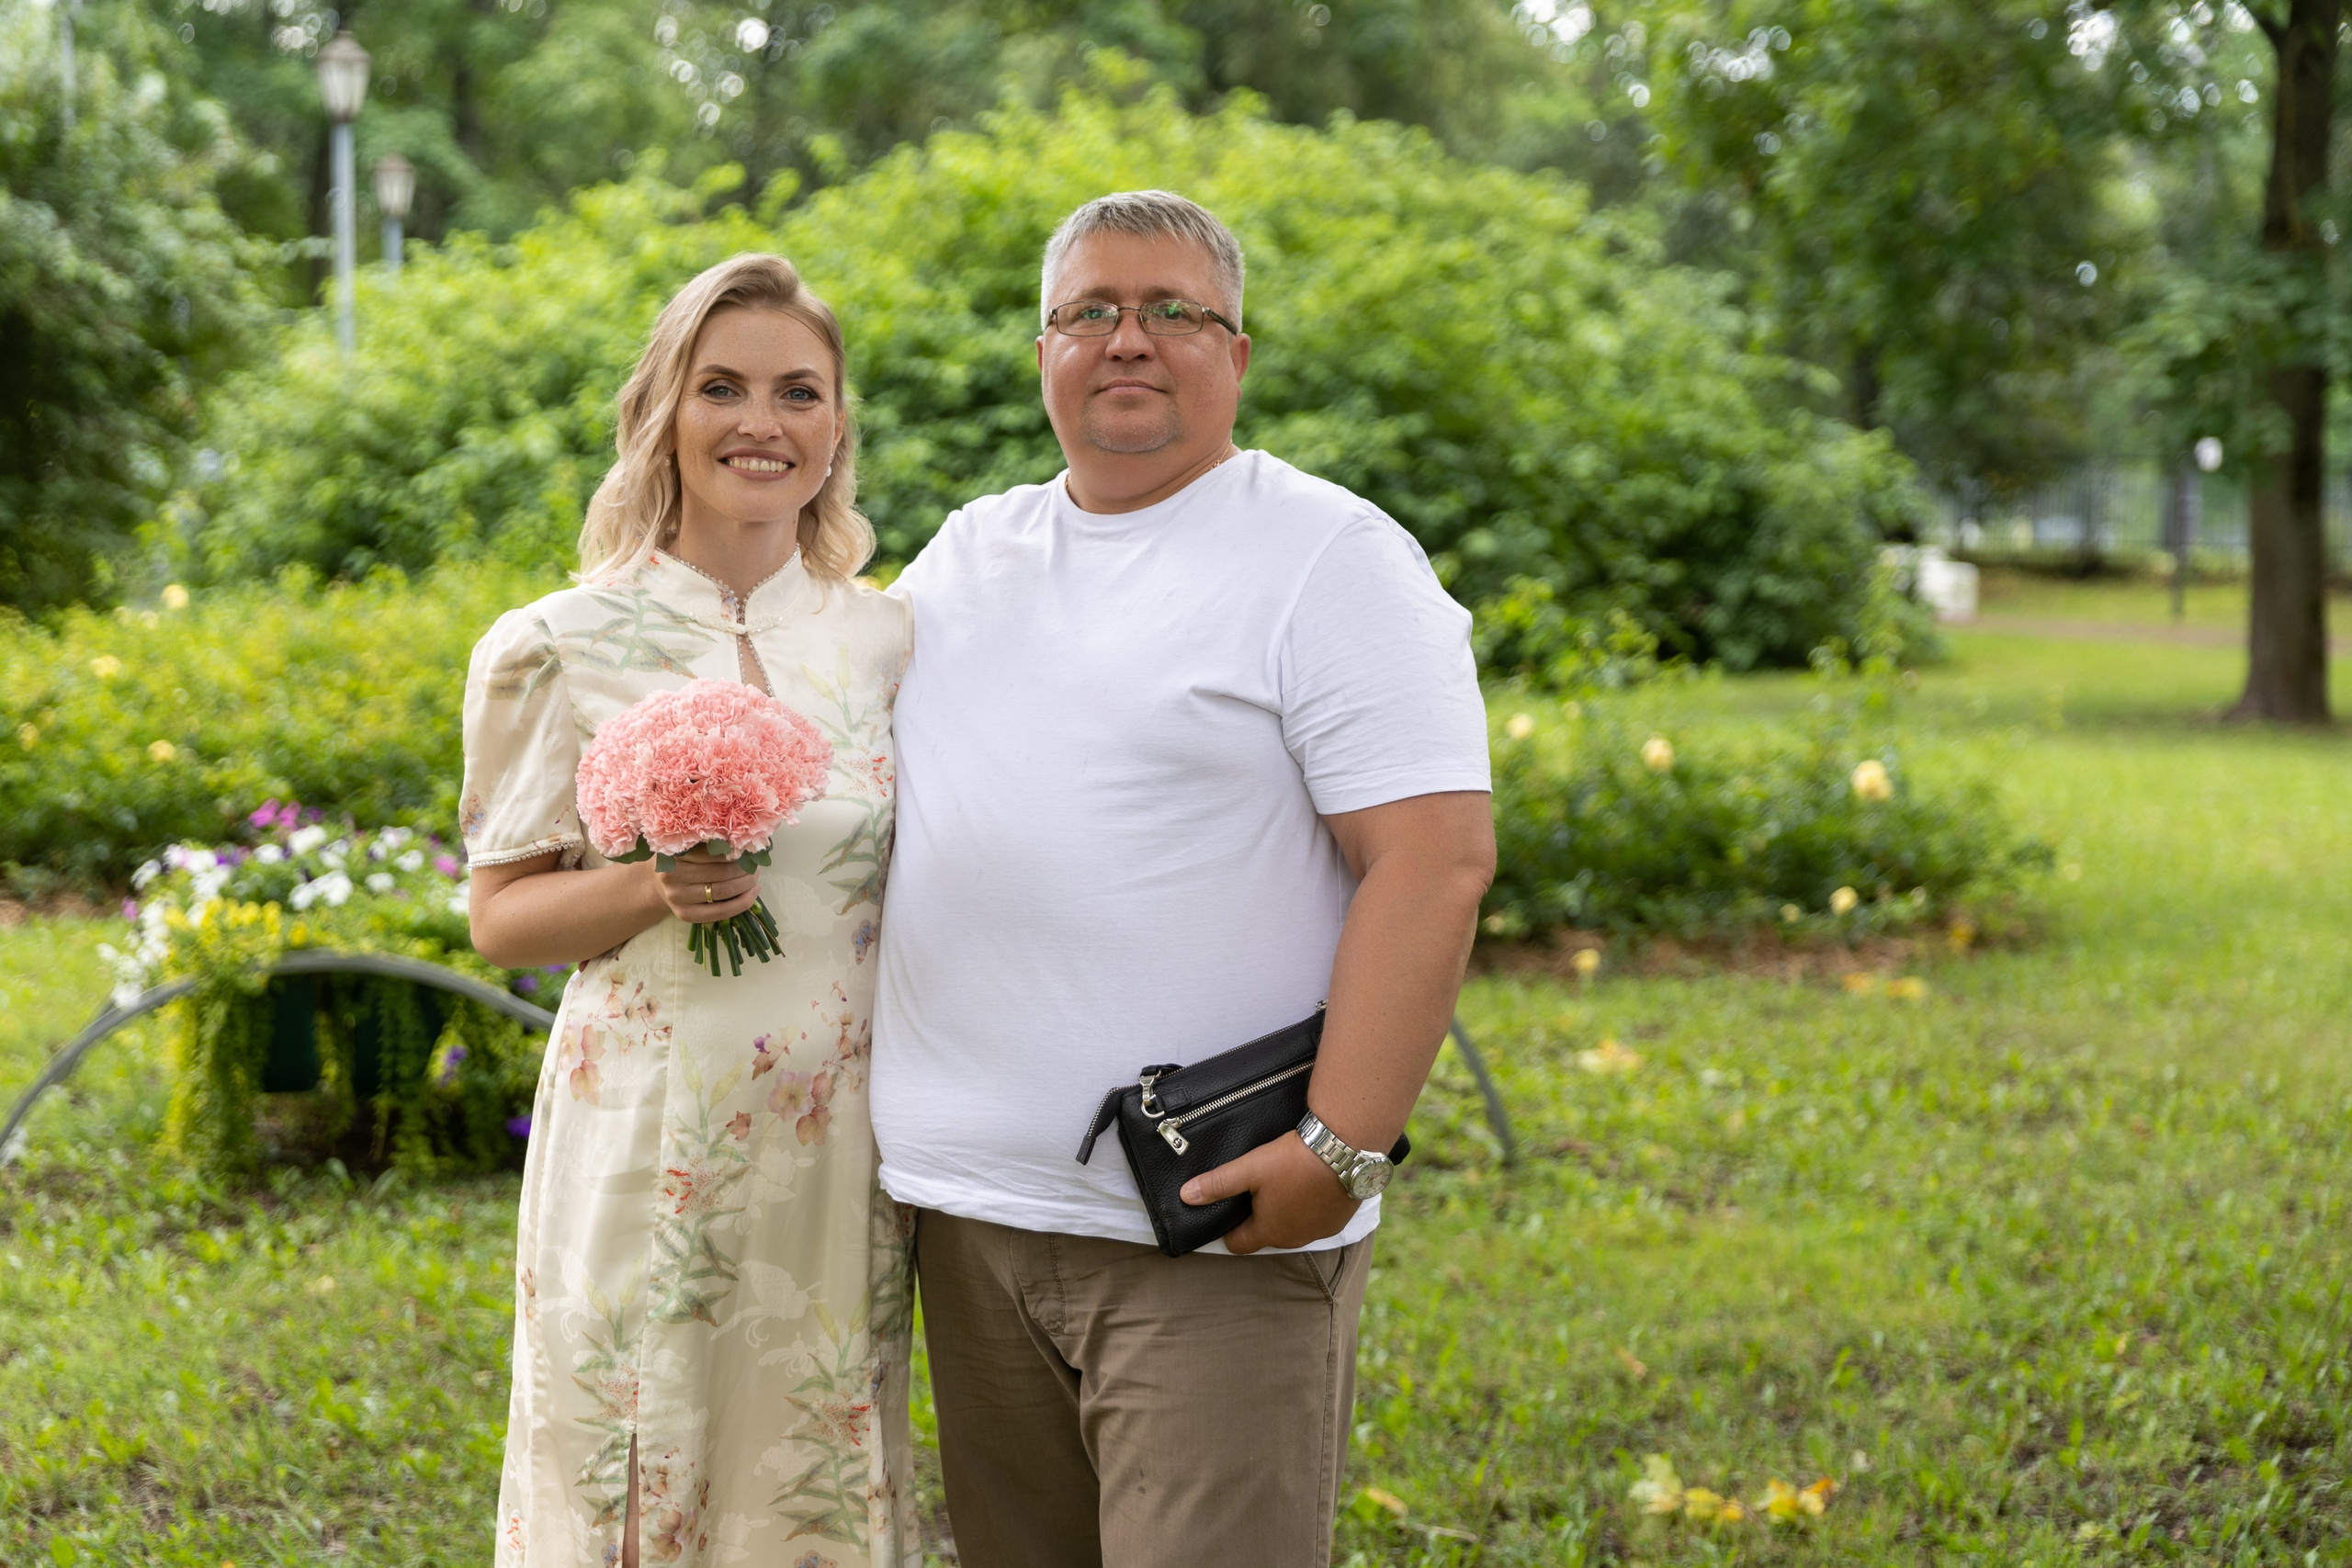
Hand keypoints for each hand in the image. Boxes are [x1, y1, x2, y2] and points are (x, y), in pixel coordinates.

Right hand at [646, 847, 760, 923]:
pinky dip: (743, 902)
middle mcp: (672, 876)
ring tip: (755, 875)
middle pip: (721, 872)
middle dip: (745, 867)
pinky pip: (721, 911)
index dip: (736, 849)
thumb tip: (745, 841)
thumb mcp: (688, 844)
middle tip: (756, 862)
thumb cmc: (680, 859)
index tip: (748, 846)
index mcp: (674, 853)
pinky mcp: (685, 915)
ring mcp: (677, 898)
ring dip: (747, 883)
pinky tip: (753, 893)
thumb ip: (709, 842)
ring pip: (723, 891)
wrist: (657, 883)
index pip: (713, 851)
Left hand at [1180, 1133, 1360, 1254]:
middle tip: (1255, 1190)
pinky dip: (1309, 1209)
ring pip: (1292, 1228)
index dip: (1228, 1229)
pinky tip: (1308, 1186)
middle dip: (1257, 1217)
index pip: (1237, 1244)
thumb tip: (1186, 1196)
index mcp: (1268, 1231)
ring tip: (1283, 1184)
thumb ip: (1218, 1184)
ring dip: (1285, 1213)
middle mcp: (1293, 1239)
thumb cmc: (1294, 1161)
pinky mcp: (1338, 1221)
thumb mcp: (1250, 1169)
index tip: (1228, 1210)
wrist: (1344, 1151)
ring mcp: (1318, 1232)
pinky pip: (1315, 1221)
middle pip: (1265, 1235)